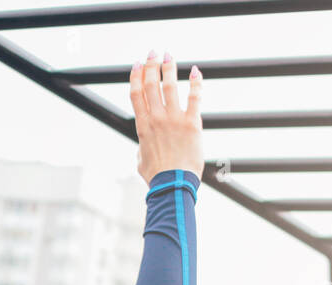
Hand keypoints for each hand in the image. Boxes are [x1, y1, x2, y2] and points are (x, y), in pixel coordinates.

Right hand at [131, 52, 202, 183]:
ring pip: (170, 86)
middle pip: (151, 85)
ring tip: (169, 56)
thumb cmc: (156, 177)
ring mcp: (174, 119)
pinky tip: (195, 71)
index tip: (137, 64)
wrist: (173, 184)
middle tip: (153, 53)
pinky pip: (194, 97)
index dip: (136, 76)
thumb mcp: (141, 161)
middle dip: (151, 66)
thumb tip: (143, 145)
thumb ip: (142, 147)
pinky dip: (195, 82)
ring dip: (169, 68)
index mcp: (142, 126)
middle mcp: (156, 118)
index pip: (136, 94)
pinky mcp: (192, 123)